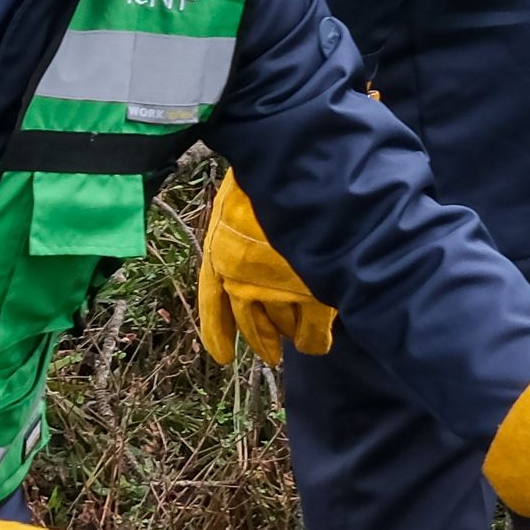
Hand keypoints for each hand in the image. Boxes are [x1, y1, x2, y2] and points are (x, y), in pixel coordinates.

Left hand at [194, 173, 333, 364]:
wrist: (297, 171)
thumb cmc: (262, 185)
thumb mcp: (233, 208)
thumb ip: (230, 241)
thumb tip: (235, 265)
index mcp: (221, 259)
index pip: (214, 307)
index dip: (217, 335)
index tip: (222, 357)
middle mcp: (243, 281)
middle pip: (251, 325)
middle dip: (261, 342)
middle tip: (269, 355)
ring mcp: (279, 289)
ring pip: (282, 327)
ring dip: (287, 336)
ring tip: (296, 341)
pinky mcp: (312, 292)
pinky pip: (312, 331)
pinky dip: (313, 340)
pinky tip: (316, 343)